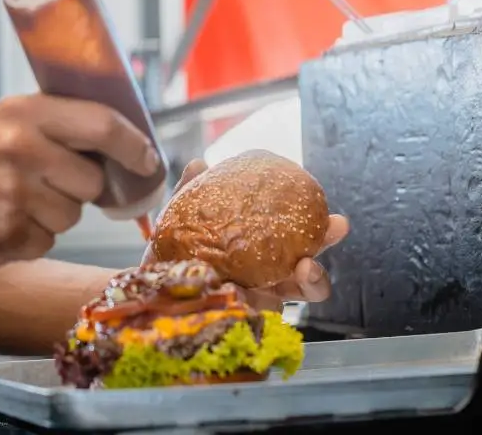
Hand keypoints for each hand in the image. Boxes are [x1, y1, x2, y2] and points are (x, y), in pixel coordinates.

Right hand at [0, 94, 161, 270]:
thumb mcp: (2, 122)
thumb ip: (56, 125)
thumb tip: (122, 140)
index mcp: (24, 114)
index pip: (103, 125)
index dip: (134, 146)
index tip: (148, 160)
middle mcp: (22, 150)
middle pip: (93, 179)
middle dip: (80, 187)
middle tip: (47, 182)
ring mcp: (15, 195)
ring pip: (74, 214)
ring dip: (54, 214)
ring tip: (15, 201)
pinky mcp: (8, 235)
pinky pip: (49, 241)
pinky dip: (32, 237)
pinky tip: (2, 222)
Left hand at [140, 158, 349, 310]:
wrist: (147, 287)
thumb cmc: (173, 250)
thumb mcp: (182, 215)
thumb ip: (193, 190)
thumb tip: (199, 161)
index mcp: (260, 245)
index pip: (297, 234)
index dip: (319, 226)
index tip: (335, 217)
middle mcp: (266, 274)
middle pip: (307, 266)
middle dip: (324, 249)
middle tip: (335, 229)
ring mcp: (259, 299)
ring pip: (299, 295)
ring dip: (313, 280)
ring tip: (306, 267)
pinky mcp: (244, 320)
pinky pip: (264, 315)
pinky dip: (268, 304)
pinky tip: (262, 294)